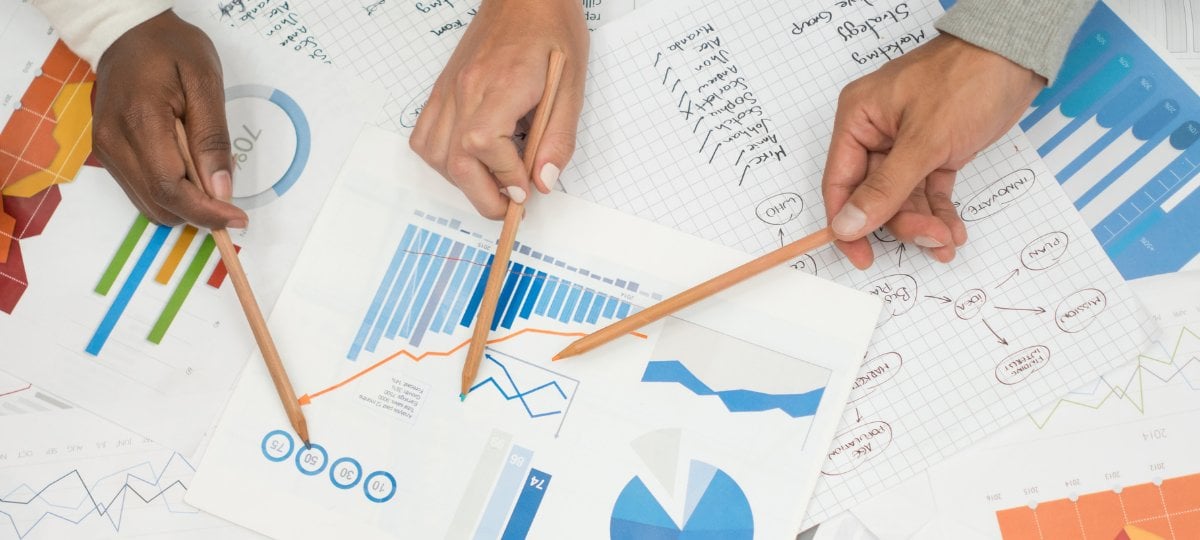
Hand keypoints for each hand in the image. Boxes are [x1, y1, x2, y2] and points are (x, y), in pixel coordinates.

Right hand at [93, 11, 246, 228]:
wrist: (128, 31)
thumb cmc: (170, 49)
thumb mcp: (205, 82)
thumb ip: (212, 138)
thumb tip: (221, 189)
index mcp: (140, 121)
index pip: (171, 188)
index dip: (206, 212)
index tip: (237, 218)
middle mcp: (115, 142)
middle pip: (160, 203)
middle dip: (199, 211)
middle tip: (230, 197)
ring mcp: (107, 150)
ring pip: (150, 203)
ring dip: (185, 203)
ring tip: (207, 172)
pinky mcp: (108, 153)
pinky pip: (142, 190)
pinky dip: (170, 192)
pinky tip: (188, 168)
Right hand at [410, 0, 587, 218]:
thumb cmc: (550, 30)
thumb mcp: (570, 85)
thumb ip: (557, 137)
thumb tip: (544, 180)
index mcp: (498, 84)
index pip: (485, 146)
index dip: (507, 178)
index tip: (527, 190)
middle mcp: (464, 89)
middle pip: (455, 161)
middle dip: (484, 196)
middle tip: (511, 205)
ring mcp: (447, 90)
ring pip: (435, 154)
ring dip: (463, 180)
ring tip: (493, 181)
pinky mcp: (441, 90)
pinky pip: (425, 136)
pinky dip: (442, 159)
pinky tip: (469, 160)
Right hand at [822, 34, 1044, 268]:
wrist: (1016, 56)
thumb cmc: (965, 79)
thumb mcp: (923, 140)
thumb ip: (885, 188)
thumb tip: (848, 225)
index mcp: (859, 120)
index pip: (840, 182)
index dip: (847, 223)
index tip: (861, 256)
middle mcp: (877, 133)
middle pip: (876, 195)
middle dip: (903, 222)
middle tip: (931, 239)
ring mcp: (906, 143)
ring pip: (904, 197)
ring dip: (925, 221)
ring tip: (947, 240)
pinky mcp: (935, 150)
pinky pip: (928, 189)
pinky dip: (939, 210)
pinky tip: (953, 230)